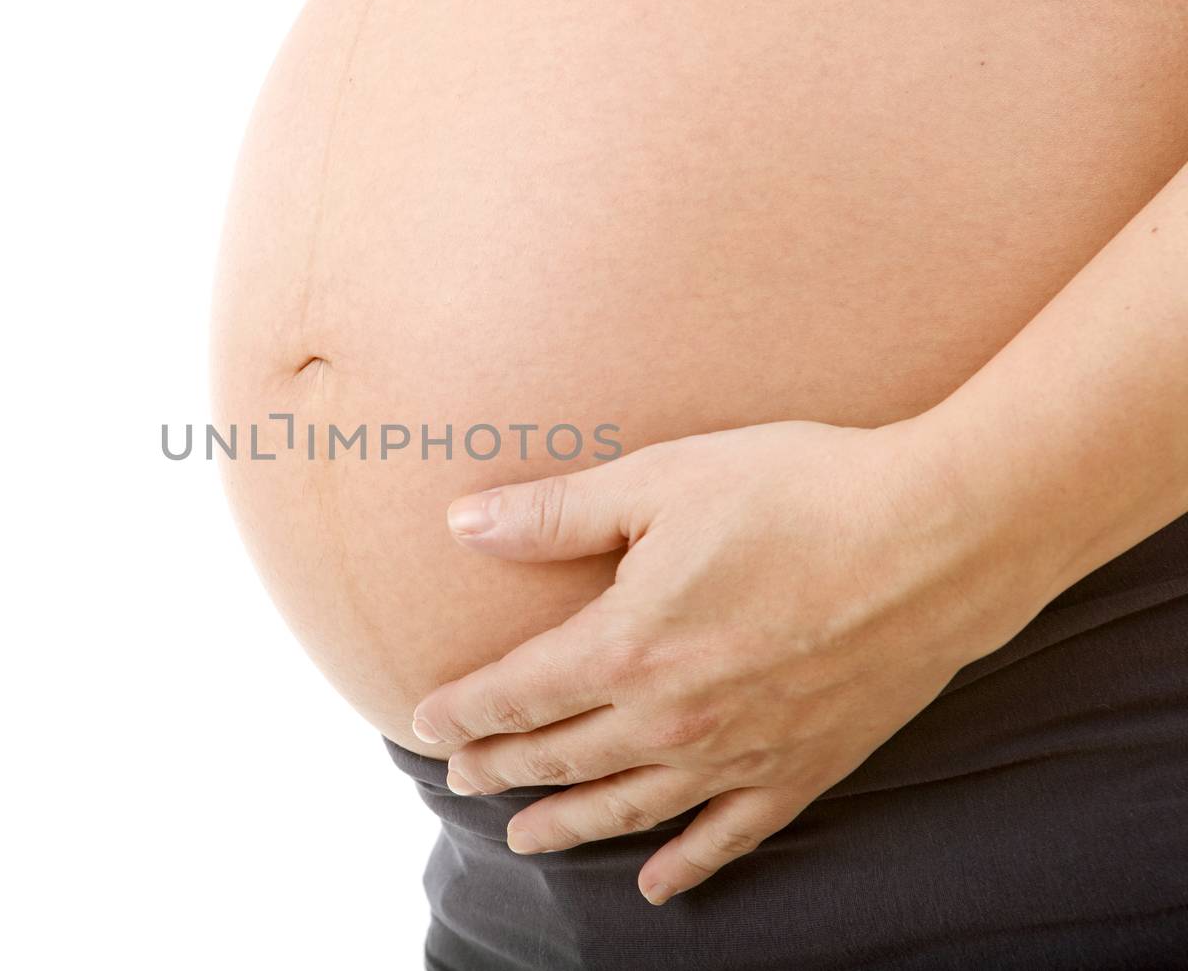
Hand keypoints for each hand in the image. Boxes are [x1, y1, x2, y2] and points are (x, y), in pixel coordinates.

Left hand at [410, 417, 1055, 904]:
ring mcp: (737, 755)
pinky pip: (728, 837)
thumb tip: (462, 522)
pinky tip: (654, 884)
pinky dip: (685, 863)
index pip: (516, 694)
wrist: (938, 537)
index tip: (424, 725)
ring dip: (567, 824)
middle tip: (458, 779)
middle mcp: (670, 719)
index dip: (463, 712)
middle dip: (500, 769)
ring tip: (523, 839)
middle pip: (560, 756)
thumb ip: (555, 512)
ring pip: (628, 808)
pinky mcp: (802, 770)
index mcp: (625, 646)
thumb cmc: (797, 492)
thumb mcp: (660, 480)